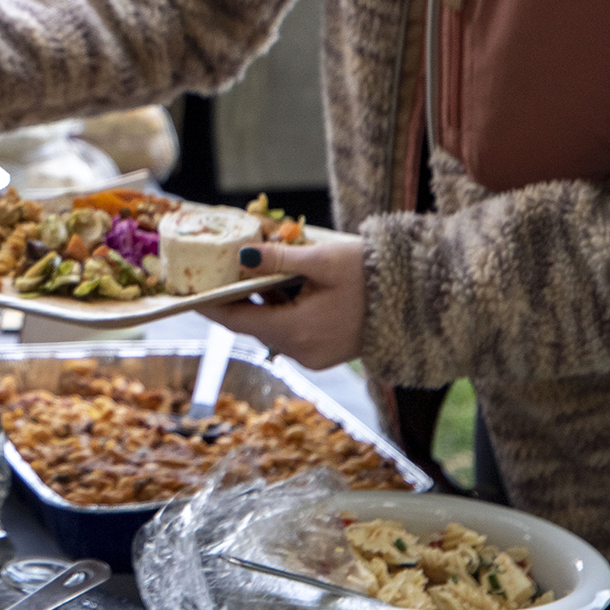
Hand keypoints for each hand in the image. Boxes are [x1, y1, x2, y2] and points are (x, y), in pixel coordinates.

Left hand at [196, 237, 368, 369]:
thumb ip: (279, 259)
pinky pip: (289, 330)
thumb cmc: (374, 276)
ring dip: (259, 301)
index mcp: (297, 332)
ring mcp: (313, 356)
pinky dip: (280, 309)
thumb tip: (241, 253)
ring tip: (246, 269)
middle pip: (252, 324)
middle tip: (214, 270)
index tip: (187, 291)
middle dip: (234, 298)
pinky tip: (280, 284)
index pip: (237, 320)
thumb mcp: (323, 260)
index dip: (210, 304)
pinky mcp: (324, 352)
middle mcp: (301, 351)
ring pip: (270, 326)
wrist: (421, 301)